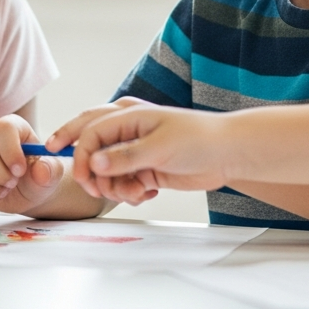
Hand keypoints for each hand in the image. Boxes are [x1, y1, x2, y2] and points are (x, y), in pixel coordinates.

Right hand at [0, 115, 70, 213]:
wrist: (26, 191)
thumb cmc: (38, 177)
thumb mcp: (50, 176)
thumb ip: (51, 171)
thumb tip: (42, 170)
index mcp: (12, 127)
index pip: (4, 127)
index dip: (11, 150)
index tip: (20, 171)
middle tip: (13, 183)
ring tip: (6, 189)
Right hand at [47, 99, 230, 198]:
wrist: (227, 155)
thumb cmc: (198, 139)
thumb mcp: (159, 147)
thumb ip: (125, 157)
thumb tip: (94, 163)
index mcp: (127, 115)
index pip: (90, 133)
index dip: (81, 156)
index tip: (83, 178)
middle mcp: (126, 132)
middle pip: (90, 148)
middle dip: (90, 173)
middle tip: (97, 189)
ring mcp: (134, 152)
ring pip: (106, 173)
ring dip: (115, 187)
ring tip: (136, 192)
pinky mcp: (143, 170)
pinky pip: (122, 184)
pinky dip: (129, 193)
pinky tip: (146, 193)